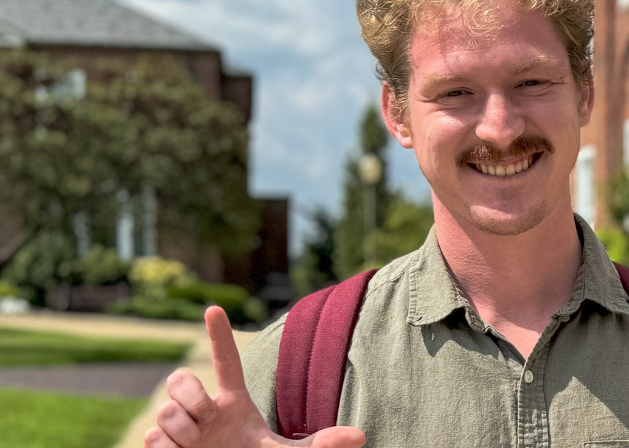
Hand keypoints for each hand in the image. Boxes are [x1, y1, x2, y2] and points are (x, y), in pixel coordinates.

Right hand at [144, 306, 365, 447]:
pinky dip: (166, 446)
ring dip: (182, 428)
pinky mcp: (162, 447)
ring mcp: (182, 427)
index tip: (214, 308)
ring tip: (199, 444)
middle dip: (187, 393)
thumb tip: (360, 436)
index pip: (226, 362)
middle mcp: (205, 409)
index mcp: (234, 402)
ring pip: (166, 409)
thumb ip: (320, 445)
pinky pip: (152, 436)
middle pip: (181, 379)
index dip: (220, 336)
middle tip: (204, 415)